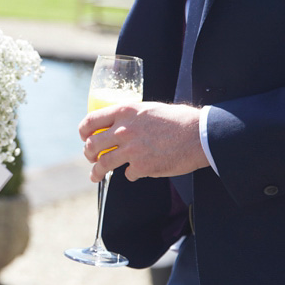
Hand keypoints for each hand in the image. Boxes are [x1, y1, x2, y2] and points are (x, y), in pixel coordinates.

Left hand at [79, 101, 209, 182]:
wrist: (200, 135)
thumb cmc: (179, 120)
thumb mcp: (149, 109)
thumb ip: (131, 117)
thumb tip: (119, 126)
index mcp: (125, 111)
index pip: (91, 121)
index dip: (83, 131)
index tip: (84, 138)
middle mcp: (124, 130)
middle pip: (92, 145)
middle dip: (88, 153)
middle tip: (91, 157)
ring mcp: (132, 149)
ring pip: (103, 164)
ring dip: (96, 172)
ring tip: (95, 175)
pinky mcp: (142, 166)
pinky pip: (127, 174)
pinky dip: (130, 174)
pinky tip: (135, 173)